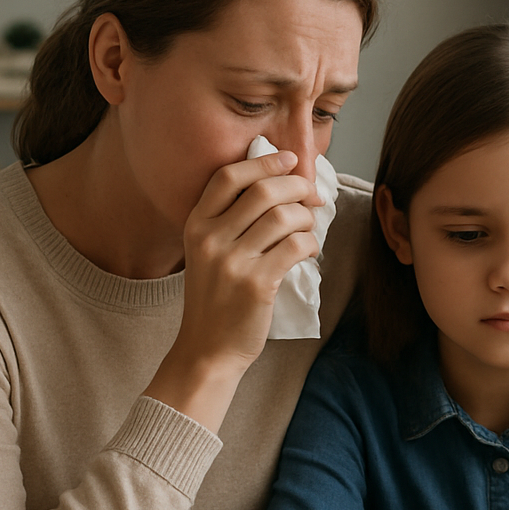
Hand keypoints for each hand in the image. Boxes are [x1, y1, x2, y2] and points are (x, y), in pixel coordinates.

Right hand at [144, 150, 321, 430]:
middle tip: (312, 196)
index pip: (229, 176)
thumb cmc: (215, 299)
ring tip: (308, 230)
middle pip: (264, 191)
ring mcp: (232, 262)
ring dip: (307, 219)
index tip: (289, 159)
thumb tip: (283, 184)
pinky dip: (310, 244)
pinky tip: (308, 252)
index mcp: (196, 225)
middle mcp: (210, 239)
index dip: (264, 163)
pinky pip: (296, 246)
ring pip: (285, 217)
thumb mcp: (208, 253)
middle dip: (297, 187)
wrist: (207, 350)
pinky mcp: (257, 284)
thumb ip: (232, 220)